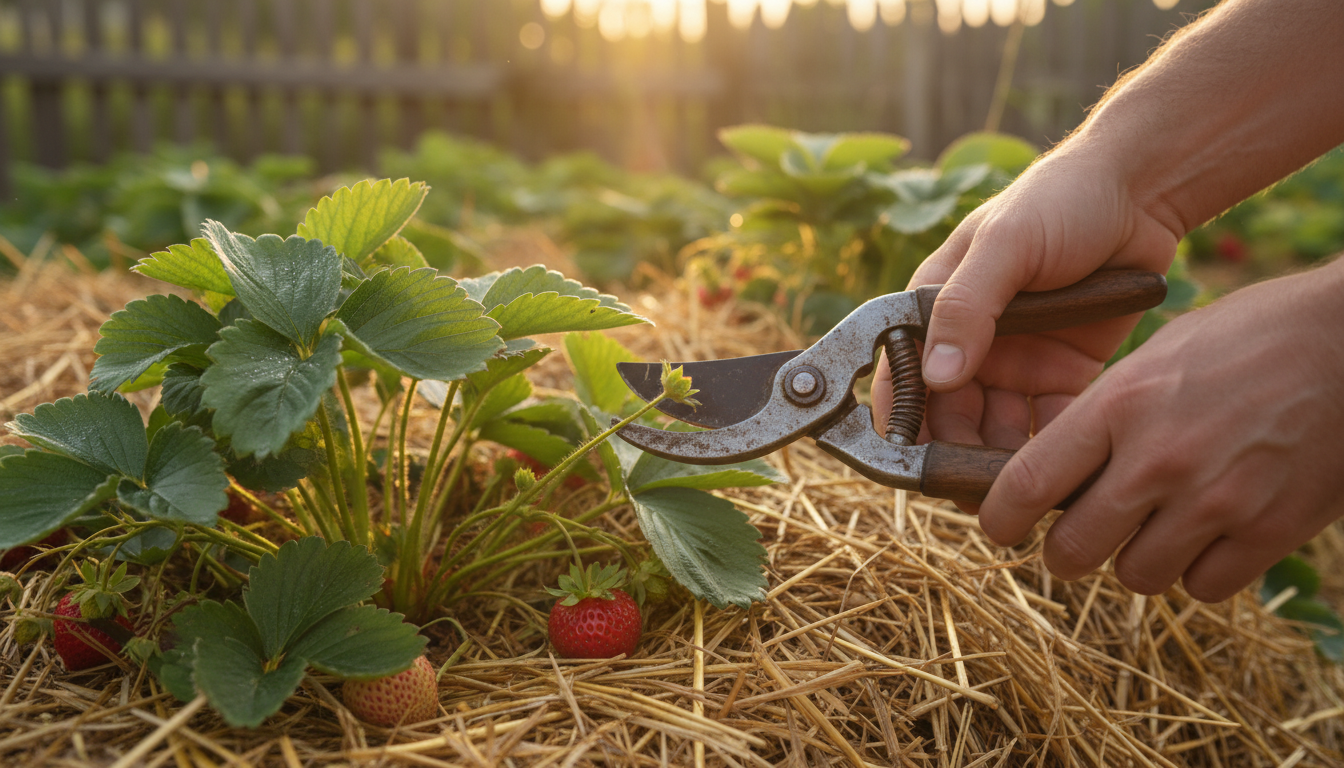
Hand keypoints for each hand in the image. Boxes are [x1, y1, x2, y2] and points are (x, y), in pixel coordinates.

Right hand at [873, 144, 1179, 495]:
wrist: (1143, 190)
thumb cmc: (1061, 199)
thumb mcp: (1006, 245)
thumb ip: (967, 307)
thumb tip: (933, 376)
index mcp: (936, 309)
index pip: (901, 378)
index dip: (901, 424)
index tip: (914, 465)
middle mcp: (971, 343)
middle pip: (949, 418)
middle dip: (958, 456)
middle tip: (979, 493)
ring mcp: (1018, 363)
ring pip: (995, 433)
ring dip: (1003, 463)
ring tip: (1022, 491)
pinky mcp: (1065, 375)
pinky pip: (1050, 427)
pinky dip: (1053, 451)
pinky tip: (1064, 474)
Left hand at [982, 261, 1343, 601]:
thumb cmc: (1251, 335)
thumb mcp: (1158, 355)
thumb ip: (1106, 414)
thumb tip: (1059, 471)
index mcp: (1119, 404)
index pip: (1025, 484)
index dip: (998, 518)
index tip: (997, 527)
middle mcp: (1158, 459)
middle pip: (1073, 549)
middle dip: (1064, 554)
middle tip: (1074, 543)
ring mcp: (1215, 501)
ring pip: (1136, 575)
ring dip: (1135, 560)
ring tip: (1153, 528)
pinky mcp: (1270, 530)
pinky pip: (1203, 586)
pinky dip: (1197, 571)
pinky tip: (1207, 537)